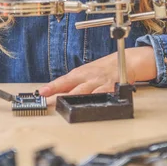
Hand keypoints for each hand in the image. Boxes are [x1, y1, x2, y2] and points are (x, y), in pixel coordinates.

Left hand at [39, 46, 156, 98]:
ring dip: (73, 98)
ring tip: (63, 104)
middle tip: (48, 102)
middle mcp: (88, 77)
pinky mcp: (111, 88)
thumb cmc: (103, 68)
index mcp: (80, 73)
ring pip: (85, 91)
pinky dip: (95, 99)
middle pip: (72, 87)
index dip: (52, 87)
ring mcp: (99, 82)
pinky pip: (102, 94)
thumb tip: (55, 92)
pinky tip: (89, 103)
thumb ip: (72, 83)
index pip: (63, 81)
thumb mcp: (86, 72)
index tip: (41, 92)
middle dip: (59, 95)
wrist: (124, 60)